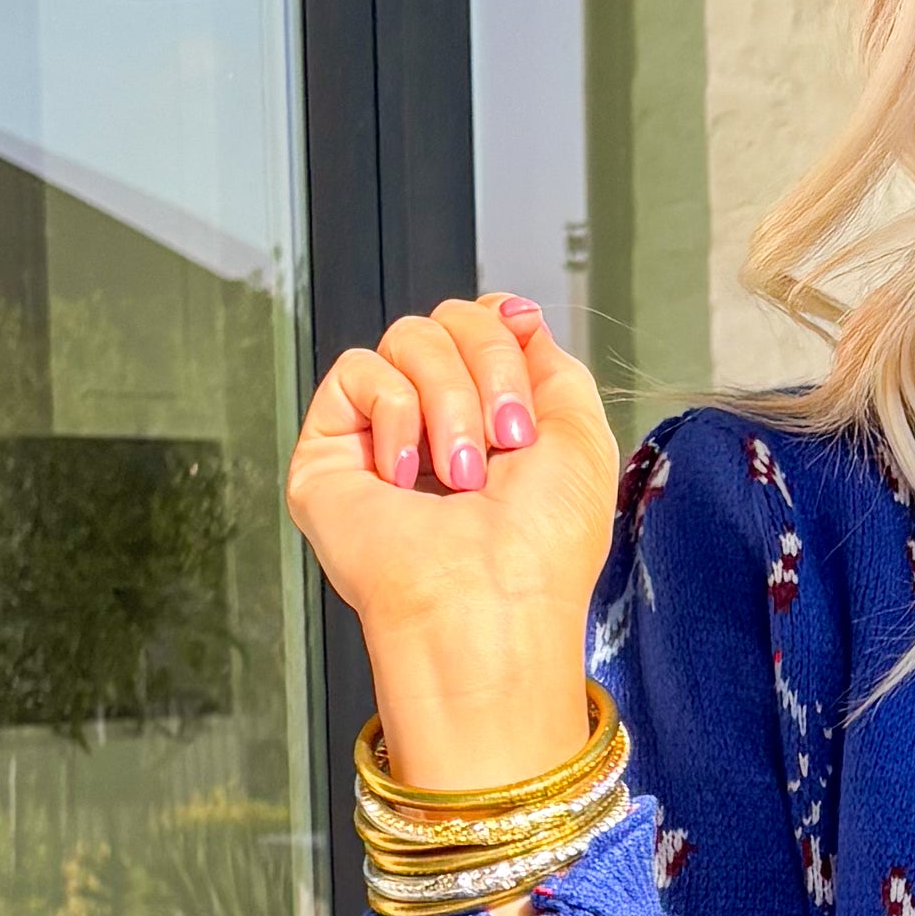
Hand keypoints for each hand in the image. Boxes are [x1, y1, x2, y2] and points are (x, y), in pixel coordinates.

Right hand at [285, 289, 623, 785]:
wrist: (489, 603)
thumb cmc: (540, 550)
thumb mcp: (582, 437)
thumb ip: (554, 364)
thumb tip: (515, 312)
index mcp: (493, 420)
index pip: (485, 324)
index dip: (504, 330)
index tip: (526, 354)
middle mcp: (437, 422)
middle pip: (451, 318)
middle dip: (491, 368)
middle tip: (507, 440)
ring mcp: (383, 433)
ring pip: (410, 336)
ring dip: (451, 400)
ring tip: (460, 473)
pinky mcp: (332, 448)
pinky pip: (360, 370)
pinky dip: (396, 413)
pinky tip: (407, 473)